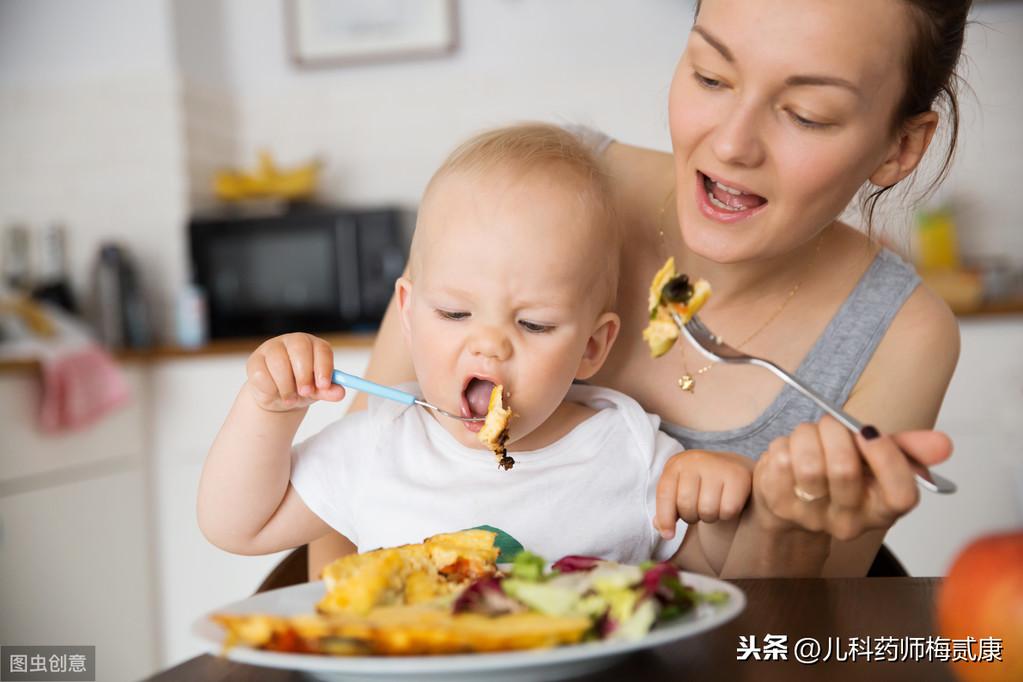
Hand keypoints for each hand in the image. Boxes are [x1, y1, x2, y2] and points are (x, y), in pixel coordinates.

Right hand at [245, 333, 345, 411]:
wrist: (277, 397)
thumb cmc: (301, 388)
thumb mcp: (317, 391)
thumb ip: (328, 391)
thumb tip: (340, 393)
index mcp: (313, 345)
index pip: (322, 349)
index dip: (324, 367)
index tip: (324, 385)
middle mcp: (293, 341)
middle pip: (300, 349)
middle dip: (304, 374)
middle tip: (305, 392)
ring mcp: (272, 348)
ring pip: (279, 362)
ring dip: (286, 386)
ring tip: (291, 399)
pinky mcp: (255, 359)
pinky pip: (262, 373)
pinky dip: (270, 388)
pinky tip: (275, 393)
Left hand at [654, 450, 753, 538]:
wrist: (733, 466)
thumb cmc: (701, 483)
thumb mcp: (680, 489)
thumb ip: (668, 509)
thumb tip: (662, 529)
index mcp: (676, 464)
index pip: (665, 493)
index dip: (665, 518)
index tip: (668, 535)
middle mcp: (695, 461)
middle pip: (686, 504)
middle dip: (691, 517)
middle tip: (698, 511)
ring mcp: (718, 466)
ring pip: (707, 510)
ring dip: (709, 517)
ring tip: (712, 507)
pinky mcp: (738, 476)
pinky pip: (728, 510)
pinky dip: (726, 515)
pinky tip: (726, 504)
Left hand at [752, 416, 952, 539]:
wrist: (793, 499)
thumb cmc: (839, 475)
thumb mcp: (877, 460)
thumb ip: (910, 449)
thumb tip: (943, 444)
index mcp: (882, 510)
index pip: (901, 495)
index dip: (887, 458)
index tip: (870, 432)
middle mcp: (849, 521)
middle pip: (845, 470)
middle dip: (836, 431)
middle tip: (831, 424)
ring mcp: (811, 516)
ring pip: (809, 463)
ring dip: (807, 435)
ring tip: (810, 436)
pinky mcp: (779, 504)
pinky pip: (780, 460)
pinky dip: (784, 443)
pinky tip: (790, 451)